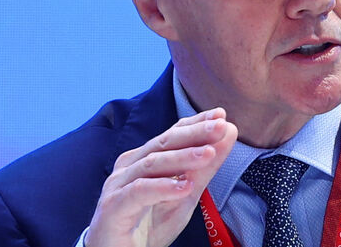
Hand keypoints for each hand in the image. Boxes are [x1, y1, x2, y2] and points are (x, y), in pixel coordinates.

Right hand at [85, 107, 236, 246]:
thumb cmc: (148, 226)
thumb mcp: (185, 196)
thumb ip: (204, 168)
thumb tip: (229, 135)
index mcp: (144, 159)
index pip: (172, 135)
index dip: (196, 123)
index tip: (221, 116)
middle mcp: (128, 167)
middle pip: (163, 143)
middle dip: (193, 133)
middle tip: (220, 127)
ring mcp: (117, 186)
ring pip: (151, 164)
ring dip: (182, 158)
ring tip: (208, 154)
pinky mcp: (112, 207)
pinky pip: (138, 192)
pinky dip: (162, 188)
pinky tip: (184, 187)